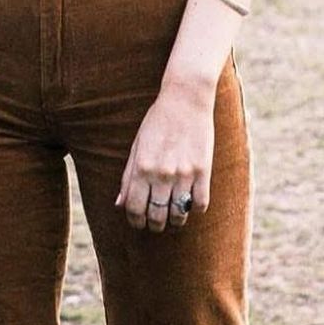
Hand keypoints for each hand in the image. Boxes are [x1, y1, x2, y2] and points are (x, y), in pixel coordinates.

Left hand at [115, 84, 213, 232]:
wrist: (185, 99)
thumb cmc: (157, 122)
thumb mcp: (137, 146)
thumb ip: (128, 176)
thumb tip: (119, 204)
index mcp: (142, 167)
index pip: (135, 209)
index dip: (135, 221)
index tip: (138, 223)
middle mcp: (162, 174)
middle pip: (156, 216)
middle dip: (154, 225)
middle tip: (155, 224)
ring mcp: (184, 173)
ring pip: (179, 214)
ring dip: (175, 221)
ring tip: (173, 218)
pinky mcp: (204, 170)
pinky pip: (200, 203)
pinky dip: (195, 209)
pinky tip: (191, 203)